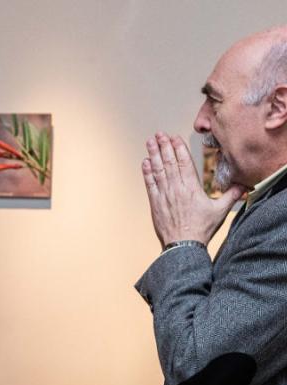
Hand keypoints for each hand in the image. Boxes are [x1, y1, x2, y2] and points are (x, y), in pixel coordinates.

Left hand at [142, 132, 244, 247]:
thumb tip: (242, 186)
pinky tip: (145, 163)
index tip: (174, 138)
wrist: (183, 245)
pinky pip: (149, 184)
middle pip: (169, 162)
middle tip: (159, 134)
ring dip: (153, 155)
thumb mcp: (220, 210)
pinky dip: (147, 173)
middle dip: (163, 146)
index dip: (178, 148)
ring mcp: (164, 195)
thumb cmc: (201, 229)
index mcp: (191, 187)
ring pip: (157, 170)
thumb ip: (231, 195)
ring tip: (150, 142)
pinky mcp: (155, 204)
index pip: (184, 162)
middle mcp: (176, 188)